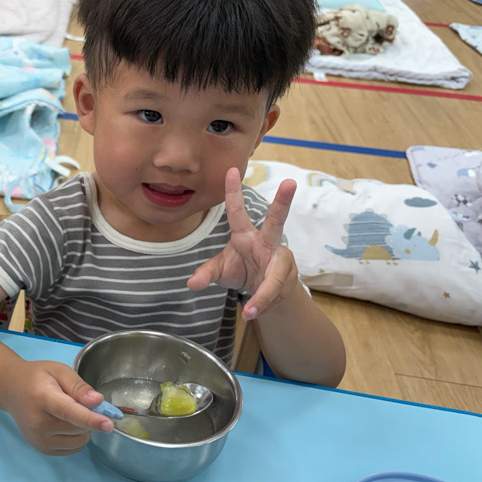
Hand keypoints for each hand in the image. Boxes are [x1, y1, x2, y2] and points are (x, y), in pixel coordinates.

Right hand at [0, 359, 113, 455]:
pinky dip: (76, 437)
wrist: (11, 390)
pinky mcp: (42, 449)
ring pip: (78, 440)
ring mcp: (39, 440)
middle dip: (87, 416)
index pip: (70, 412)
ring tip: (67, 412)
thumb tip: (97, 402)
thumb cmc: (37, 377)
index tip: (109, 425)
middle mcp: (39, 423)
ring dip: (82, 428)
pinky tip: (64, 423)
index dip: (91, 419)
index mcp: (43, 399)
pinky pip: (73, 449)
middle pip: (78, 427)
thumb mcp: (59, 371)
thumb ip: (78, 386)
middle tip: (76, 401)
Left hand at [187, 167, 297, 319]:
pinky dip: (264, 304)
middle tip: (290, 182)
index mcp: (245, 235)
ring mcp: (281, 258)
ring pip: (276, 274)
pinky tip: (254, 312)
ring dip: (263, 294)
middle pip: (276, 220)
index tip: (231, 169)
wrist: (263, 293)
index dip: (233, 191)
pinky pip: (276, 292)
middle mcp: (267, 242)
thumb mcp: (219, 272)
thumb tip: (191, 284)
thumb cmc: (240, 271)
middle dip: (283, 201)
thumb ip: (206, 274)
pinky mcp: (289, 276)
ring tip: (251, 311)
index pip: (237, 211)